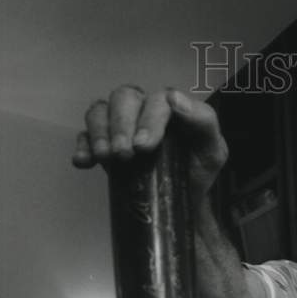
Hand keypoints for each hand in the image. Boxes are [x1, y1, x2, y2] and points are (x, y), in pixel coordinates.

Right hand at [73, 85, 228, 204]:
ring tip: (106, 157)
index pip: (157, 100)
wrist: (183, 199)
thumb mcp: (214, 149)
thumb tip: (175, 99)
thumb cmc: (199, 170)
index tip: (144, 146)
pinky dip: (82, 145)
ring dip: (99, 133)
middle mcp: (143, 108)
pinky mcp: (105, 142)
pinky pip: (84, 134)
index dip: (149, 119)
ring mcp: (120, 124)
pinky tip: (84, 162)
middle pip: (123, 98)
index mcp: (171, 106)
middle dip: (121, 125)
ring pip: (100, 111)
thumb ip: (204, 121)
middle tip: (124, 154)